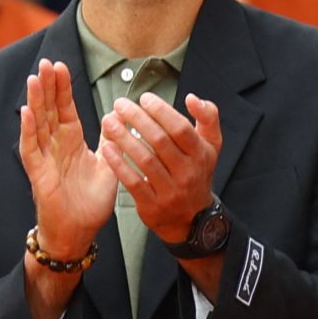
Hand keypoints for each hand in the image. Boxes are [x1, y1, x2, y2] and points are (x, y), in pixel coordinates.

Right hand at [19, 58, 116, 257]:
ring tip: (34, 79)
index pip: (65, 108)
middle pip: (49, 109)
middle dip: (48, 86)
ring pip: (37, 124)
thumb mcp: (108, 165)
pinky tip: (26, 113)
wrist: (79, 231)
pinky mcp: (38, 174)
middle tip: (46, 62)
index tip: (61, 66)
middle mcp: (55, 146)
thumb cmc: (90, 202)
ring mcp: (45, 158)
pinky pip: (31, 149)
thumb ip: (111, 141)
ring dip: (35, 101)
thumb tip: (119, 118)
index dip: (62, 87)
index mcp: (71, 141)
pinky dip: (28, 131)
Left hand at [97, 92, 220, 245]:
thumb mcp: (210, 146)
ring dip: (124, 138)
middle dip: (137, 119)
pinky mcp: (152, 205)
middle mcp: (187, 172)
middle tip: (120, 105)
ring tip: (109, 122)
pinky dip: (118, 164)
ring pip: (144, 159)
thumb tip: (193, 98)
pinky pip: (132, 181)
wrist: (192, 219)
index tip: (144, 98)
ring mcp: (170, 190)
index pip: (180, 128)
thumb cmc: (196, 174)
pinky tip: (107, 148)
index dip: (161, 111)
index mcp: (200, 154)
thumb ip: (208, 118)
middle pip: (160, 141)